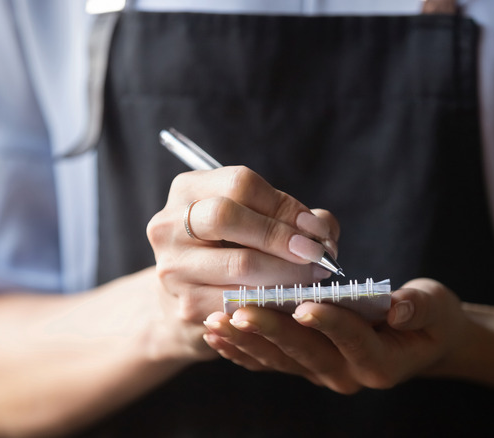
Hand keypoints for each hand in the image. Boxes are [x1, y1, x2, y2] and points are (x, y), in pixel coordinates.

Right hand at [147, 166, 339, 324]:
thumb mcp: (251, 222)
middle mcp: (169, 224)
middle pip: (228, 216)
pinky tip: (291, 300)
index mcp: (188, 190)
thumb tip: (324, 231)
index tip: (315, 228)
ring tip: (313, 277)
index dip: (285, 205)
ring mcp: (173, 267)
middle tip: (316, 254)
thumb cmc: (228, 253)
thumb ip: (292, 218)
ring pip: (240, 263)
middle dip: (281, 235)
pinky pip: (240, 301)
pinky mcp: (185, 306)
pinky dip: (274, 300)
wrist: (183, 302)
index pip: (240, 184)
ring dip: (288, 271)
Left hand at [202, 278, 470, 393]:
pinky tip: (215, 335)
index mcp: (380, 362)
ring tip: (216, 321)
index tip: (304, 304)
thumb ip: (419, 308)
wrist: (420, 341)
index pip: (352, 340)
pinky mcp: (304, 367)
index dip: (330, 323)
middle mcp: (348, 376)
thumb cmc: (429, 319)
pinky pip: (268, 362)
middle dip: (271, 331)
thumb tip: (400, 306)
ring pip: (280, 360)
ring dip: (246, 341)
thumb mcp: (435, 309)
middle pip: (305, 353)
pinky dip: (241, 350)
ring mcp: (322, 374)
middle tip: (239, 311)